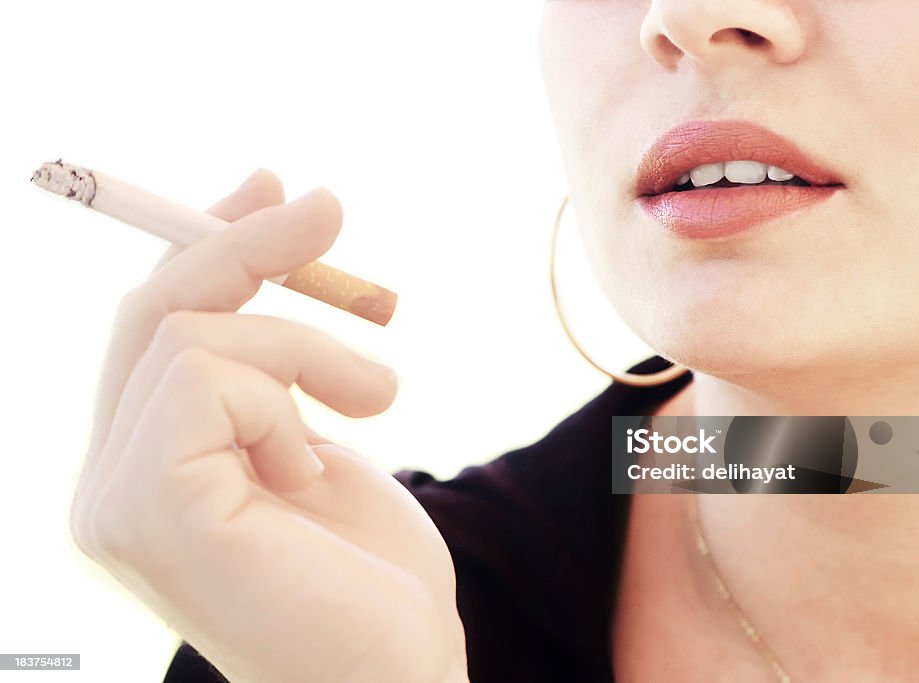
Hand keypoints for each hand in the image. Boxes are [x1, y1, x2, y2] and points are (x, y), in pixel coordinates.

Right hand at [69, 171, 468, 682]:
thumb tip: (270, 230)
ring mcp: (114, 500)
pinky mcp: (147, 507)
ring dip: (306, 345)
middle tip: (331, 207)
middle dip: (245, 243)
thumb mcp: (321, 432)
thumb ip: (273, 358)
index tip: (275, 189)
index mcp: (148, 469)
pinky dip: (285, 397)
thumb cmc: (369, 572)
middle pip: (152, 311)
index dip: (206, 242)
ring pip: (191, 332)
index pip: (152, 328)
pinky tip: (318, 466)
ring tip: (379, 398)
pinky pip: (207, 375)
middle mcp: (108, 485)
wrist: (400, 672)